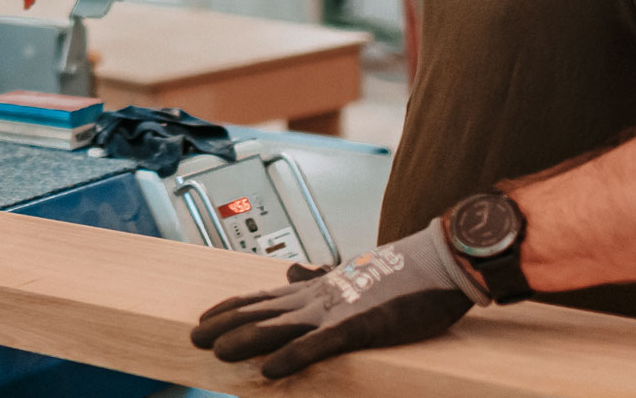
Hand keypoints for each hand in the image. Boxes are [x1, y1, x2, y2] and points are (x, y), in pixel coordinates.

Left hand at [189, 219, 487, 378]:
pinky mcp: (359, 327)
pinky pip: (318, 346)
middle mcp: (321, 297)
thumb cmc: (405, 274)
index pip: (265, 297)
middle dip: (226, 325)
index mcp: (320, 288)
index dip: (232, 307)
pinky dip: (290, 358)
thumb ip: (320, 279)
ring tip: (216, 352)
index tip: (204, 317)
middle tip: (194, 338)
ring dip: (245, 340)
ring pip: (280, 327)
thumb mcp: (355, 276)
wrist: (442, 263)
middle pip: (262, 311)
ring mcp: (338, 311)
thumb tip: (291, 276)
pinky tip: (268, 371)